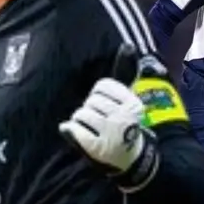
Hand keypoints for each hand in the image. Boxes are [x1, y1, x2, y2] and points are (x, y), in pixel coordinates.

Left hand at [60, 44, 160, 178]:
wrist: (130, 158)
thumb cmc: (124, 123)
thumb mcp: (127, 99)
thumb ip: (126, 72)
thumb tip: (128, 44)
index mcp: (132, 104)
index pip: (102, 87)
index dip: (98, 95)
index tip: (105, 105)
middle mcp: (124, 118)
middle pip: (91, 101)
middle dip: (90, 108)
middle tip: (97, 119)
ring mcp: (111, 134)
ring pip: (81, 114)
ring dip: (80, 120)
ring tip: (89, 127)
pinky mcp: (97, 148)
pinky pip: (74, 129)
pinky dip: (71, 130)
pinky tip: (75, 133)